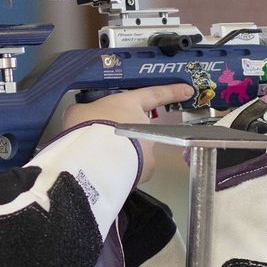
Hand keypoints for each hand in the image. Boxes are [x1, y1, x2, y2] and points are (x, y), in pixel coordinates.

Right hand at [63, 83, 193, 181]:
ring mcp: (149, 148)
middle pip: (139, 130)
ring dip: (124, 157)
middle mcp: (144, 125)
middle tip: (103, 145)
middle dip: (126, 138)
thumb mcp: (78, 112)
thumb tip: (86, 118)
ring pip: (137, 153)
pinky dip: (125, 173)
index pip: (154, 95)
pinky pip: (135, 170)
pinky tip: (109, 175)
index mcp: (130, 104)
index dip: (171, 91)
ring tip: (102, 163)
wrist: (94, 158)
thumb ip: (87, 113)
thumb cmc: (87, 127)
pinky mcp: (146, 170)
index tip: (187, 91)